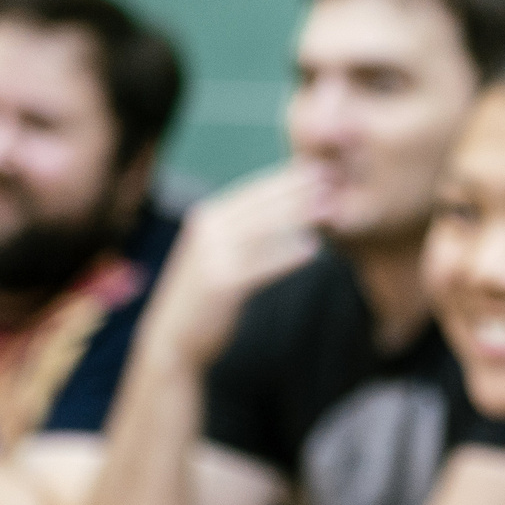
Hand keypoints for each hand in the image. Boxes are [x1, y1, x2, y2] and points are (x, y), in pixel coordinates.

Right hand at [138, 163, 322, 370]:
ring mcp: (213, 256)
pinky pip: (262, 265)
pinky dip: (288, 256)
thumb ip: (240, 232)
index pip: (252, 190)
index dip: (285, 178)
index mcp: (207, 218)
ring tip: (329, 207)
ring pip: (264, 230)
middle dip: (297, 188)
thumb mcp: (216, 254)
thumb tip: (279, 213)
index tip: (317, 167)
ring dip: (298, 215)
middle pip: (259, 204)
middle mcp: (208, 231)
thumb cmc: (205, 296)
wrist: (173, 336)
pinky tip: (314, 251)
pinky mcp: (222, 283)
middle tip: (331, 176)